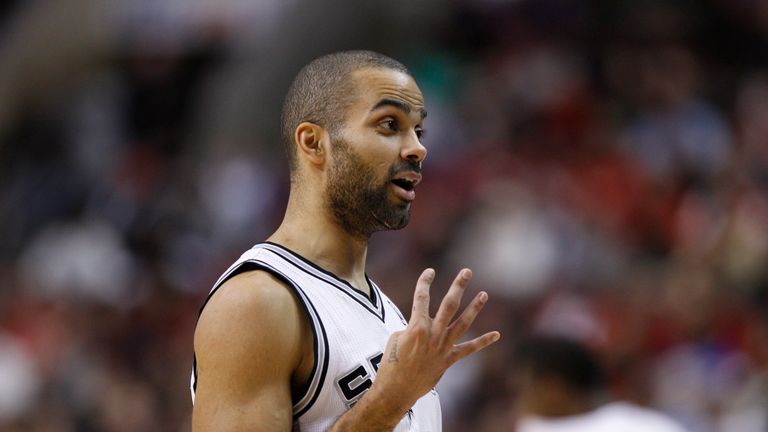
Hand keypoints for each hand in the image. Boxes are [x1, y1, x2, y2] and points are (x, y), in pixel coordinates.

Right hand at [372, 268, 500, 410]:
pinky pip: (468, 349)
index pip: (422, 298)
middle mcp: (433, 334)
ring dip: (475, 308)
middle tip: (467, 271)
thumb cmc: (391, 363)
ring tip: (484, 294)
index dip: (425, 282)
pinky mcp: (448, 360)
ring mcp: (443, 347)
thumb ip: (412, 327)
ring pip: (463, 323)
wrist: (396, 389)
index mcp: (416, 326)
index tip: (430, 271)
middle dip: (458, 286)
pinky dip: (483, 342)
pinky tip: (496, 334)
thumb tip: (423, 325)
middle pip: (449, 305)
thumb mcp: (396, 338)